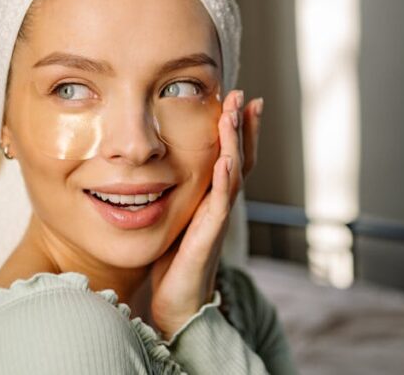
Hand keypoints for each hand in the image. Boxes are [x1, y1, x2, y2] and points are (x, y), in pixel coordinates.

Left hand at [148, 89, 262, 339]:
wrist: (179, 307)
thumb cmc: (175, 267)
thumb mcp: (176, 222)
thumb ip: (178, 198)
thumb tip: (159, 172)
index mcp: (212, 200)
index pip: (231, 158)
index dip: (237, 131)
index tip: (239, 100)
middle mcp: (220, 207)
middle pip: (240, 159)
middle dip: (242, 127)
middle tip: (244, 96)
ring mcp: (218, 220)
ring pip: (233, 174)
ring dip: (235, 143)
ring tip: (234, 114)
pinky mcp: (208, 237)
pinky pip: (220, 204)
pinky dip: (225, 180)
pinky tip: (226, 160)